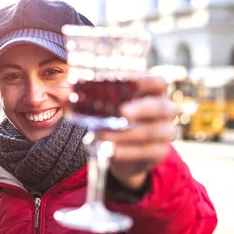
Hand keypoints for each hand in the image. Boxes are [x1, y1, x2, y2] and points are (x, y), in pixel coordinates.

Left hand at [100, 75, 178, 190]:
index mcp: (153, 92)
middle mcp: (165, 110)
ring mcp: (166, 131)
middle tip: (122, 112)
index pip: (158, 82)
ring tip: (104, 136)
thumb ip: (94, 99)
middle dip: (141, 109)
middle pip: (161, 107)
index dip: (146, 81)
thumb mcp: (106, 107)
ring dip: (127, 134)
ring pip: (153, 132)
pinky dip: (127, 152)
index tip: (130, 81)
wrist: (121, 151)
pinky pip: (147, 152)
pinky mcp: (160, 152)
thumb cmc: (114, 120)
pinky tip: (111, 152)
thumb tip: (67, 95)